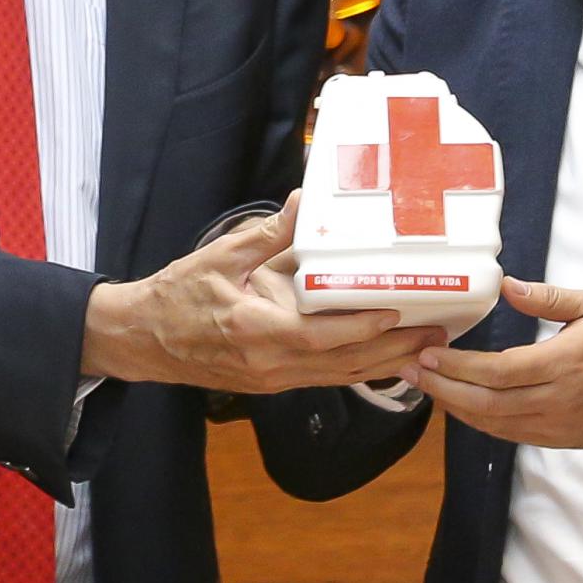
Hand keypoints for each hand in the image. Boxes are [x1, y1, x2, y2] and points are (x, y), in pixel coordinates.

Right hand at [82, 197, 446, 392]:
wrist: (142, 340)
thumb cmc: (177, 296)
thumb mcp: (219, 258)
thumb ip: (267, 234)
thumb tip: (305, 200)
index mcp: (259, 332)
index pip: (325, 336)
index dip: (367, 327)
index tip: (402, 311)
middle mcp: (273, 365)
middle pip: (346, 364)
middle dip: (396, 350)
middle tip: (439, 334)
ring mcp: (275, 380)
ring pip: (341, 376)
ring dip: (386, 364)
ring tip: (428, 349)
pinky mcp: (274, 383)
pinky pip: (326, 378)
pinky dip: (360, 370)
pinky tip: (386, 360)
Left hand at [407, 277, 582, 447]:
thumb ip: (550, 298)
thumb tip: (507, 285)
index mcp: (563, 363)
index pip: (498, 371)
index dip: (458, 367)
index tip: (429, 354)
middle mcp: (556, 400)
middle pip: (487, 402)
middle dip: (444, 389)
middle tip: (412, 371)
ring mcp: (558, 425)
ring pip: (495, 424)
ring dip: (457, 408)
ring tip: (427, 389)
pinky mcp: (561, 440)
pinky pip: (512, 435)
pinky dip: (482, 423)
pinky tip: (463, 408)